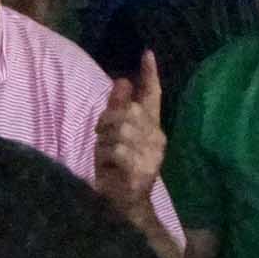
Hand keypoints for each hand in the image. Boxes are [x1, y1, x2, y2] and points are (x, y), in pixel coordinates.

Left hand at [92, 50, 165, 210]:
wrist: (123, 204)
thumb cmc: (116, 167)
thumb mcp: (112, 134)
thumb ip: (117, 107)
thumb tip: (122, 79)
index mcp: (152, 127)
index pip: (153, 96)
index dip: (150, 74)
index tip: (147, 53)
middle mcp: (157, 139)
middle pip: (131, 111)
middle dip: (109, 120)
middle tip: (101, 135)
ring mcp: (152, 155)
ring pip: (122, 130)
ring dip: (104, 141)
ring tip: (105, 154)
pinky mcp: (142, 170)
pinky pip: (118, 149)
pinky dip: (106, 155)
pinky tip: (108, 166)